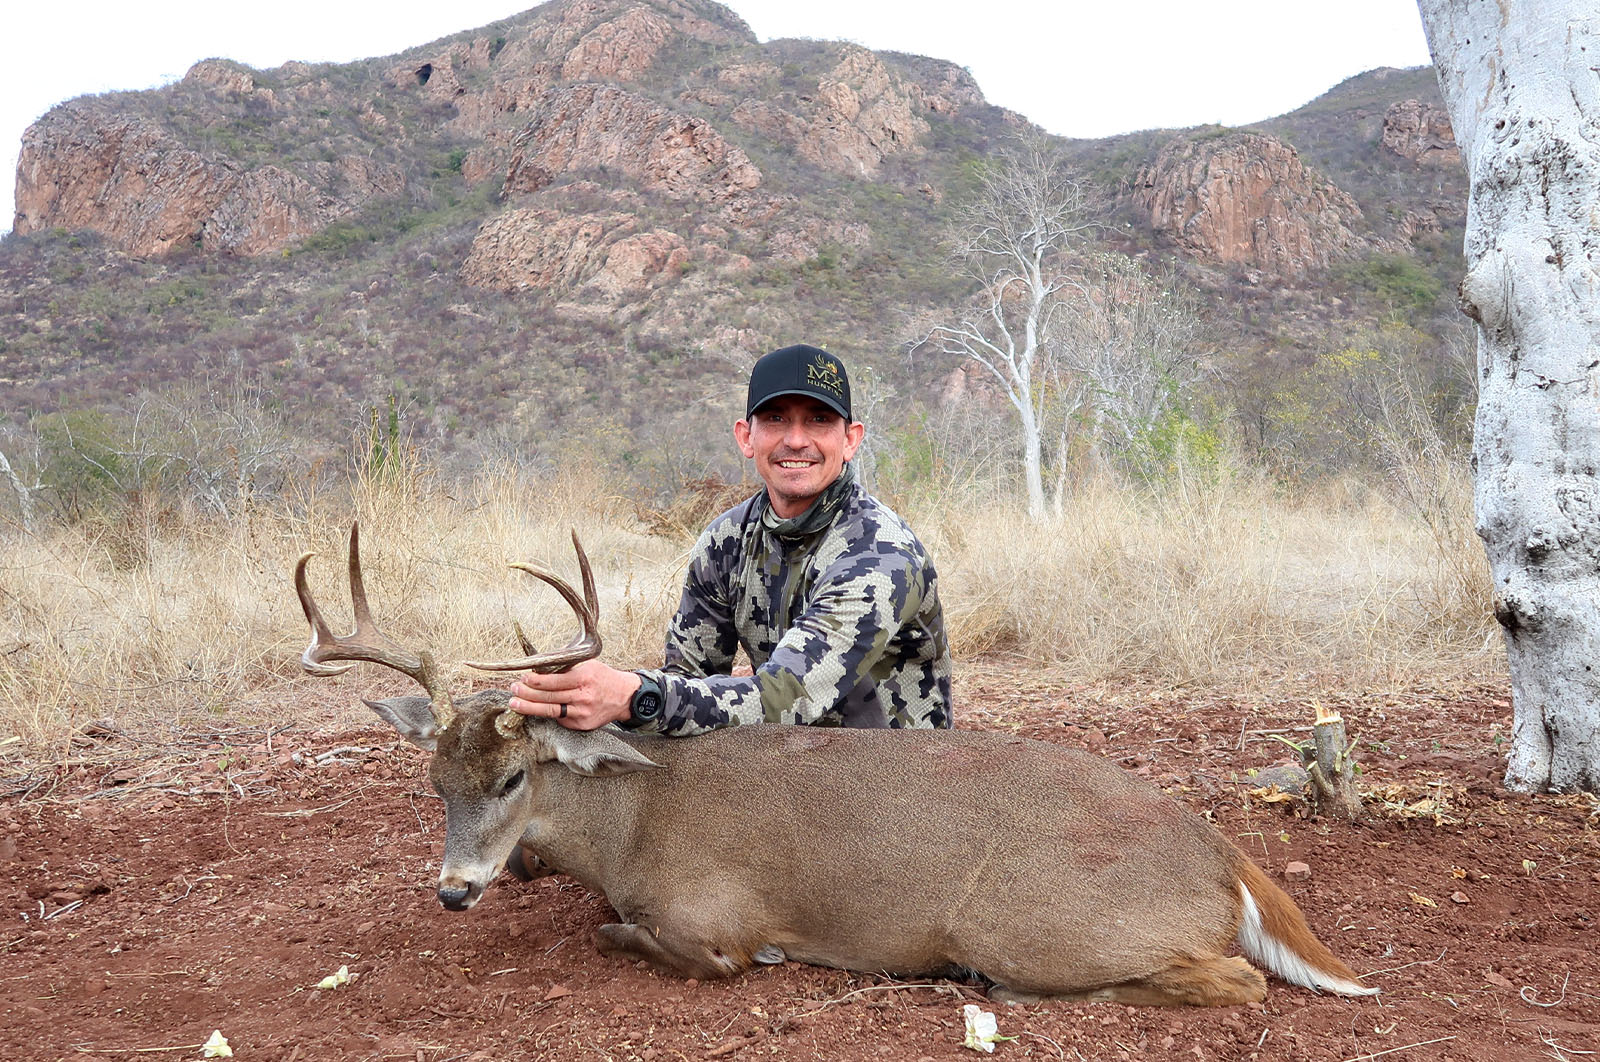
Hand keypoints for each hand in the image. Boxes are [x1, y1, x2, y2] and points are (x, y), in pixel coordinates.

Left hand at [509, 659, 640, 729]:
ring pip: (551, 711)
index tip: (523, 678)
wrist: (625, 697)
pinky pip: (561, 719)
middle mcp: (583, 697)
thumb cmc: (603, 677)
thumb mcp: (588, 665)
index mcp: (584, 678)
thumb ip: (566, 668)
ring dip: (530, 707)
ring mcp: (583, 713)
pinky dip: (548, 713)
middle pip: (549, 697)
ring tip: (516, 704)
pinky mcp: (582, 725)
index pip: (554, 681)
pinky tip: (537, 709)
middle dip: (528, 694)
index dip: (535, 681)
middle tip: (513, 690)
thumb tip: (539, 668)